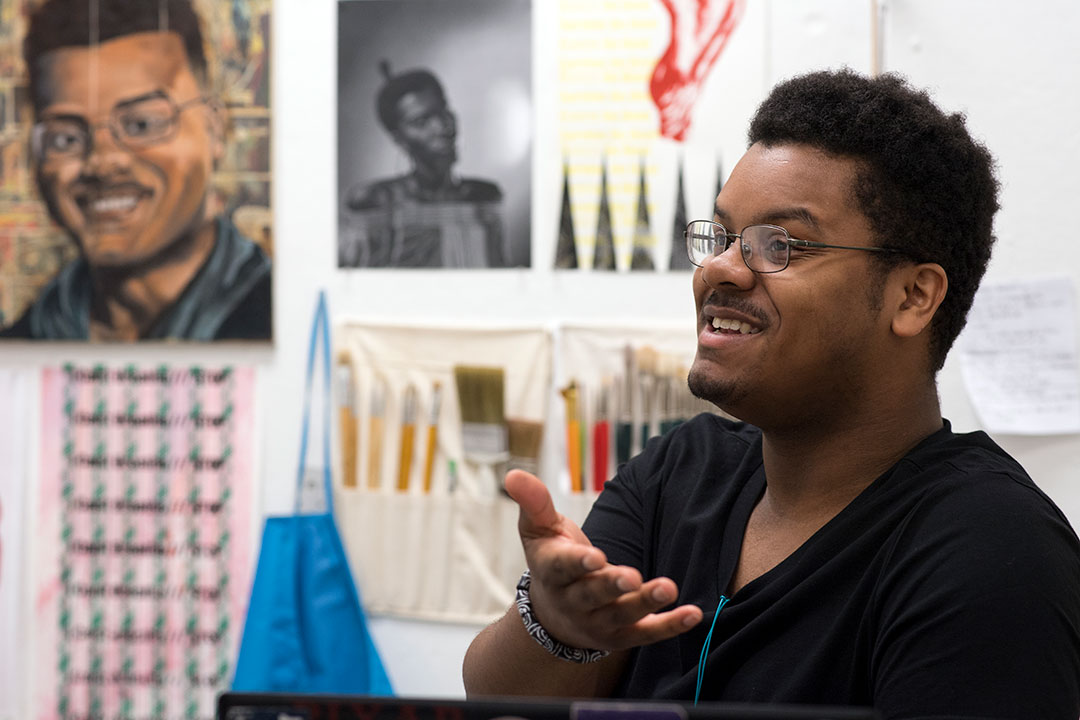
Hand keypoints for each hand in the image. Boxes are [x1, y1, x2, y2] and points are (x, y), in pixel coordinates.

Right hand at [503, 469, 702, 651]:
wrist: (553, 613)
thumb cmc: (551, 558)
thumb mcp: (538, 530)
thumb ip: (533, 502)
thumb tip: (513, 474)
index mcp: (552, 572)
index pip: (563, 568)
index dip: (578, 563)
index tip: (595, 556)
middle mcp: (574, 601)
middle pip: (594, 595)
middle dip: (612, 585)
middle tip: (632, 576)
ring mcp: (598, 622)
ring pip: (622, 615)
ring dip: (646, 603)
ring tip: (668, 588)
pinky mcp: (621, 636)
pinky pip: (647, 634)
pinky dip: (669, 626)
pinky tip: (692, 613)